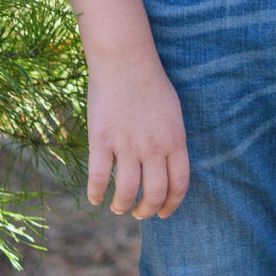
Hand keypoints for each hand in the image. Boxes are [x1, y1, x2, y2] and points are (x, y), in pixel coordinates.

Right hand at [85, 50, 189, 218]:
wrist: (126, 61)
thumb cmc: (152, 85)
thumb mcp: (174, 114)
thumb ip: (172, 142)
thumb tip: (169, 169)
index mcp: (175, 140)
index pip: (178, 184)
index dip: (171, 204)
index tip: (163, 213)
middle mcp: (153, 146)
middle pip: (154, 193)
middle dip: (146, 211)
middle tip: (140, 213)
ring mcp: (127, 144)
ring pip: (126, 192)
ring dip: (122, 206)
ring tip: (119, 207)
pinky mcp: (101, 140)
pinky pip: (99, 178)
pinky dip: (96, 194)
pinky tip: (96, 198)